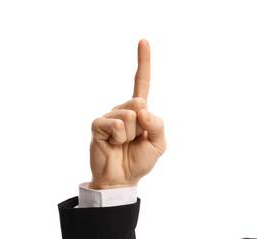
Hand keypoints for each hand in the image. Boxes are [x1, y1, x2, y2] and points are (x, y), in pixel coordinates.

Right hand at [88, 39, 166, 187]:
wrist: (120, 180)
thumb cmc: (138, 161)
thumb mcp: (158, 144)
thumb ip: (157, 124)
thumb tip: (142, 108)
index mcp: (139, 111)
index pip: (141, 83)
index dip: (143, 62)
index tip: (144, 40)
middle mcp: (124, 109)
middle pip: (140, 103)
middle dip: (143, 125)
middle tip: (135, 140)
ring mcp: (110, 115)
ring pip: (129, 115)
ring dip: (131, 135)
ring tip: (123, 144)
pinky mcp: (98, 124)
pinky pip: (116, 124)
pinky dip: (119, 137)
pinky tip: (113, 144)